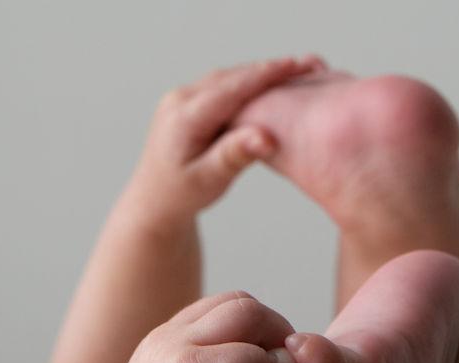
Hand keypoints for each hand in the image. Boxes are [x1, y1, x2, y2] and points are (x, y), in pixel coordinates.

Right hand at [65, 291, 293, 362]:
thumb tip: (252, 350)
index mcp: (162, 343)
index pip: (226, 304)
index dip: (255, 331)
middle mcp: (164, 339)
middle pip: (242, 302)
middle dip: (269, 336)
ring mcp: (173, 351)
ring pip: (250, 316)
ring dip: (264, 360)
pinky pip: (253, 360)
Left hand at [124, 56, 320, 226]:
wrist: (154, 201)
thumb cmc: (181, 195)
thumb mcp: (209, 180)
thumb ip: (234, 155)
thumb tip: (266, 137)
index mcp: (184, 118)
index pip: (231, 89)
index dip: (264, 76)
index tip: (293, 66)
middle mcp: (178, 100)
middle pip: (230, 78)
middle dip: (267, 70)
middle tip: (304, 65)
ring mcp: (180, 98)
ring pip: (226, 78)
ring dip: (257, 74)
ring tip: (291, 71)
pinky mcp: (187, 102)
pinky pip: (220, 86)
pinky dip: (244, 83)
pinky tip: (267, 84)